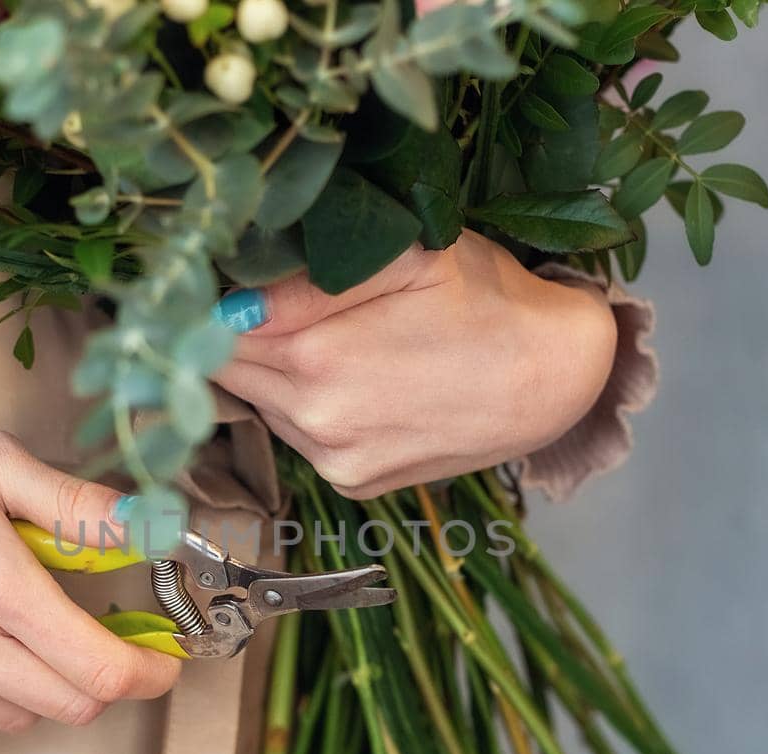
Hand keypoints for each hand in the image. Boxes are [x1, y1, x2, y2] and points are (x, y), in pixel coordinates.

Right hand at [0, 403, 180, 730]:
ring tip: (24, 624)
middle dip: (107, 679)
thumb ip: (75, 504)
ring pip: (20, 716)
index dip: (149, 673)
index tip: (165, 660)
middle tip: (111, 640)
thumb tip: (150, 525)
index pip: (98, 670)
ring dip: (45, 684)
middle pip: (71, 706)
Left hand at [211, 229, 617, 497]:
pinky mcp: (354, 483)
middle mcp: (315, 420)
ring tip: (331, 337)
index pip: (212, 330)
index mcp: (316, 357)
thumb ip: (310, 278)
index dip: (211, 301)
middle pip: (228, 372)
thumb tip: (231, 302)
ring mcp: (335, 459)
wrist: (556, 378)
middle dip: (238, 336)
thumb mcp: (409, 256)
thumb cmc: (488, 298)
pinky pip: (300, 437)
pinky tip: (356, 379)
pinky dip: (308, 407)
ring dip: (274, 372)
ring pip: (262, 404)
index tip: (225, 278)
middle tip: (278, 299)